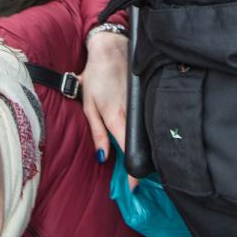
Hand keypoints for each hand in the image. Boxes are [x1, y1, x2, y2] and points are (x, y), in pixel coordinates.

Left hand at [78, 32, 136, 187]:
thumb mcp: (89, 106)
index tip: (133, 187)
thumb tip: (103, 158)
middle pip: (141, 145)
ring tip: (140, 164)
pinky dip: (146, 134)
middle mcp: (133, 113)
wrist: (111, 49)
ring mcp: (142, 106)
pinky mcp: (146, 99)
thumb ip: (97, 133)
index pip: (129, 151)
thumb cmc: (96, 77)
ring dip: (145, 150)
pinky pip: (148, 122)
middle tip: (136, 180)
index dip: (133, 172)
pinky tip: (143, 139)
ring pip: (147, 134)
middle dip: (141, 166)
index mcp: (117, 117)